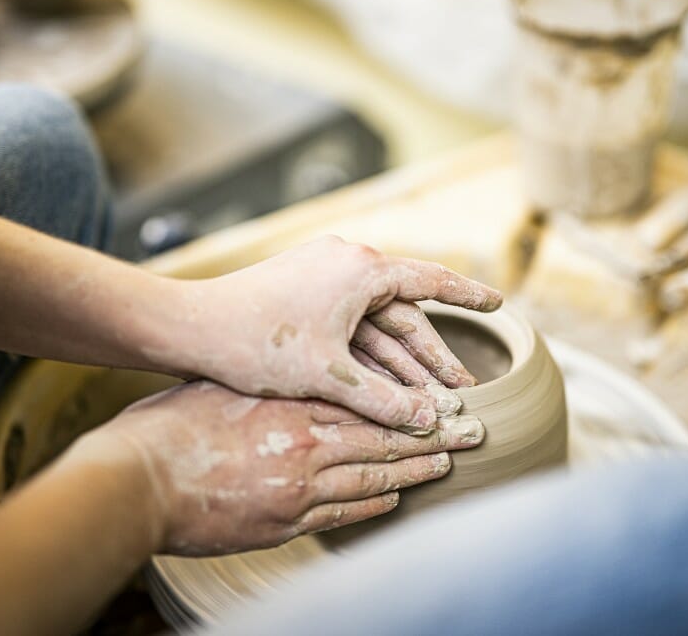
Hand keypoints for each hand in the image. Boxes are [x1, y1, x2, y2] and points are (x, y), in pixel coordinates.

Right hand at [94, 381, 484, 555]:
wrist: (140, 480)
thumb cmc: (174, 424)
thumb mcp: (228, 388)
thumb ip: (272, 382)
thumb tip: (302, 372)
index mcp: (295, 405)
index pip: (370, 404)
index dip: (413, 404)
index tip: (445, 400)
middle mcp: (306, 445)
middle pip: (386, 441)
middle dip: (435, 438)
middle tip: (474, 433)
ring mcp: (299, 488)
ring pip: (373, 479)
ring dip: (415, 472)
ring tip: (448, 465)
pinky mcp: (284, 522)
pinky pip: (343, 515)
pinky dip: (374, 505)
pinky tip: (396, 498)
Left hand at [149, 237, 502, 433]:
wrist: (189, 327)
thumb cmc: (256, 342)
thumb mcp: (327, 377)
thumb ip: (384, 401)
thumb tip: (429, 423)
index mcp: (360, 269)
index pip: (431, 281)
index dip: (468, 296)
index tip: (498, 303)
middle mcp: (346, 264)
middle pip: (404, 314)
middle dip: (433, 357)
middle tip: (463, 390)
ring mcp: (323, 278)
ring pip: (376, 325)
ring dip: (401, 362)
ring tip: (431, 397)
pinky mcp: (304, 294)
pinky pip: (350, 326)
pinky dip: (369, 356)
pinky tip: (386, 387)